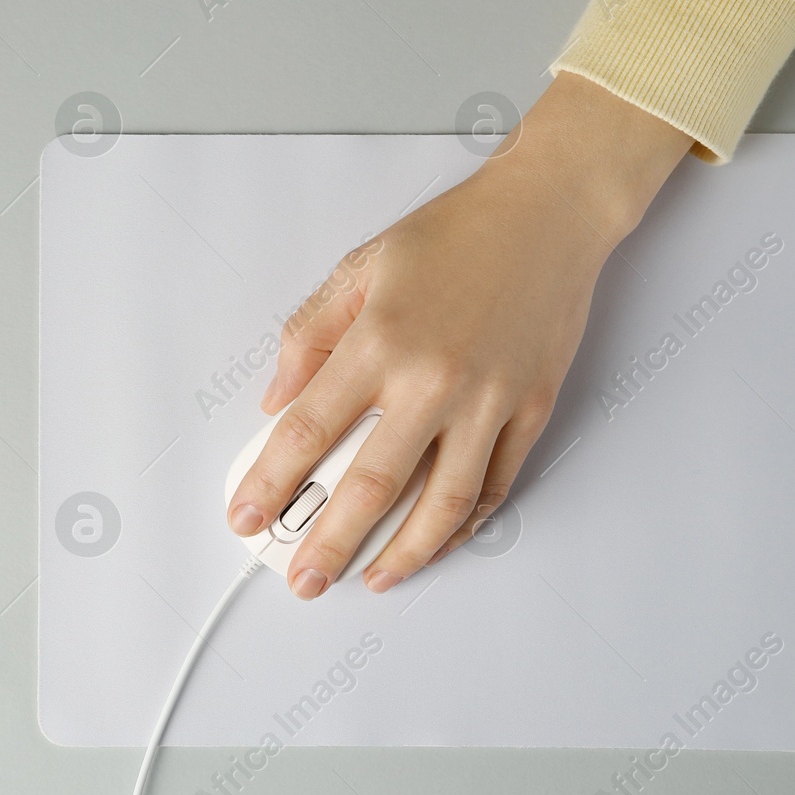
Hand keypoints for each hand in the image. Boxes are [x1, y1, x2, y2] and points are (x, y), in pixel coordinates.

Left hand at [225, 73, 692, 598]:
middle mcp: (433, 378)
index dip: (271, 482)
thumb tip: (278, 399)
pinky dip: (463, 526)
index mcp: (380, 339)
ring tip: (371, 579)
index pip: (309, 429)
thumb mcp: (361, 267)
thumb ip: (309, 334)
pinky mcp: (531, 410)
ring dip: (402, 554)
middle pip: (371, 485)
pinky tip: (435, 542)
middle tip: (302, 579)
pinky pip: (494, 487)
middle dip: (328, 543)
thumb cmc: (456, 235)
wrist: (547, 215)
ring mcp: (488, 400)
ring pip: (441, 504)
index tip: (248, 516)